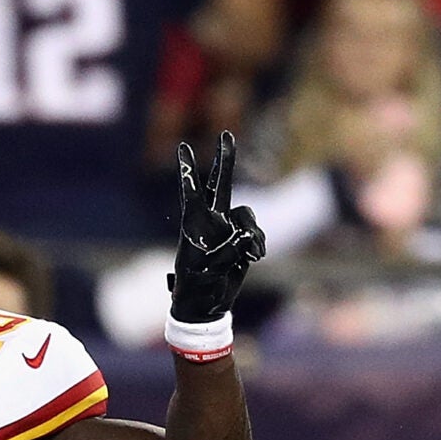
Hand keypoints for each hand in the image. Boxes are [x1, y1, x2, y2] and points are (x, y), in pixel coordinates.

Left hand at [168, 131, 266, 324]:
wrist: (207, 305)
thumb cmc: (197, 288)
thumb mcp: (208, 272)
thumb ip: (228, 252)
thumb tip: (246, 239)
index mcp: (194, 226)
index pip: (191, 193)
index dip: (188, 171)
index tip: (182, 147)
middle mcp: (211, 221)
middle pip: (220, 184)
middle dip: (224, 160)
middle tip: (226, 134)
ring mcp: (227, 229)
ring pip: (247, 215)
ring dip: (253, 233)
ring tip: (252, 256)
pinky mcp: (241, 240)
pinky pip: (256, 233)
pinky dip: (258, 244)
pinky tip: (255, 258)